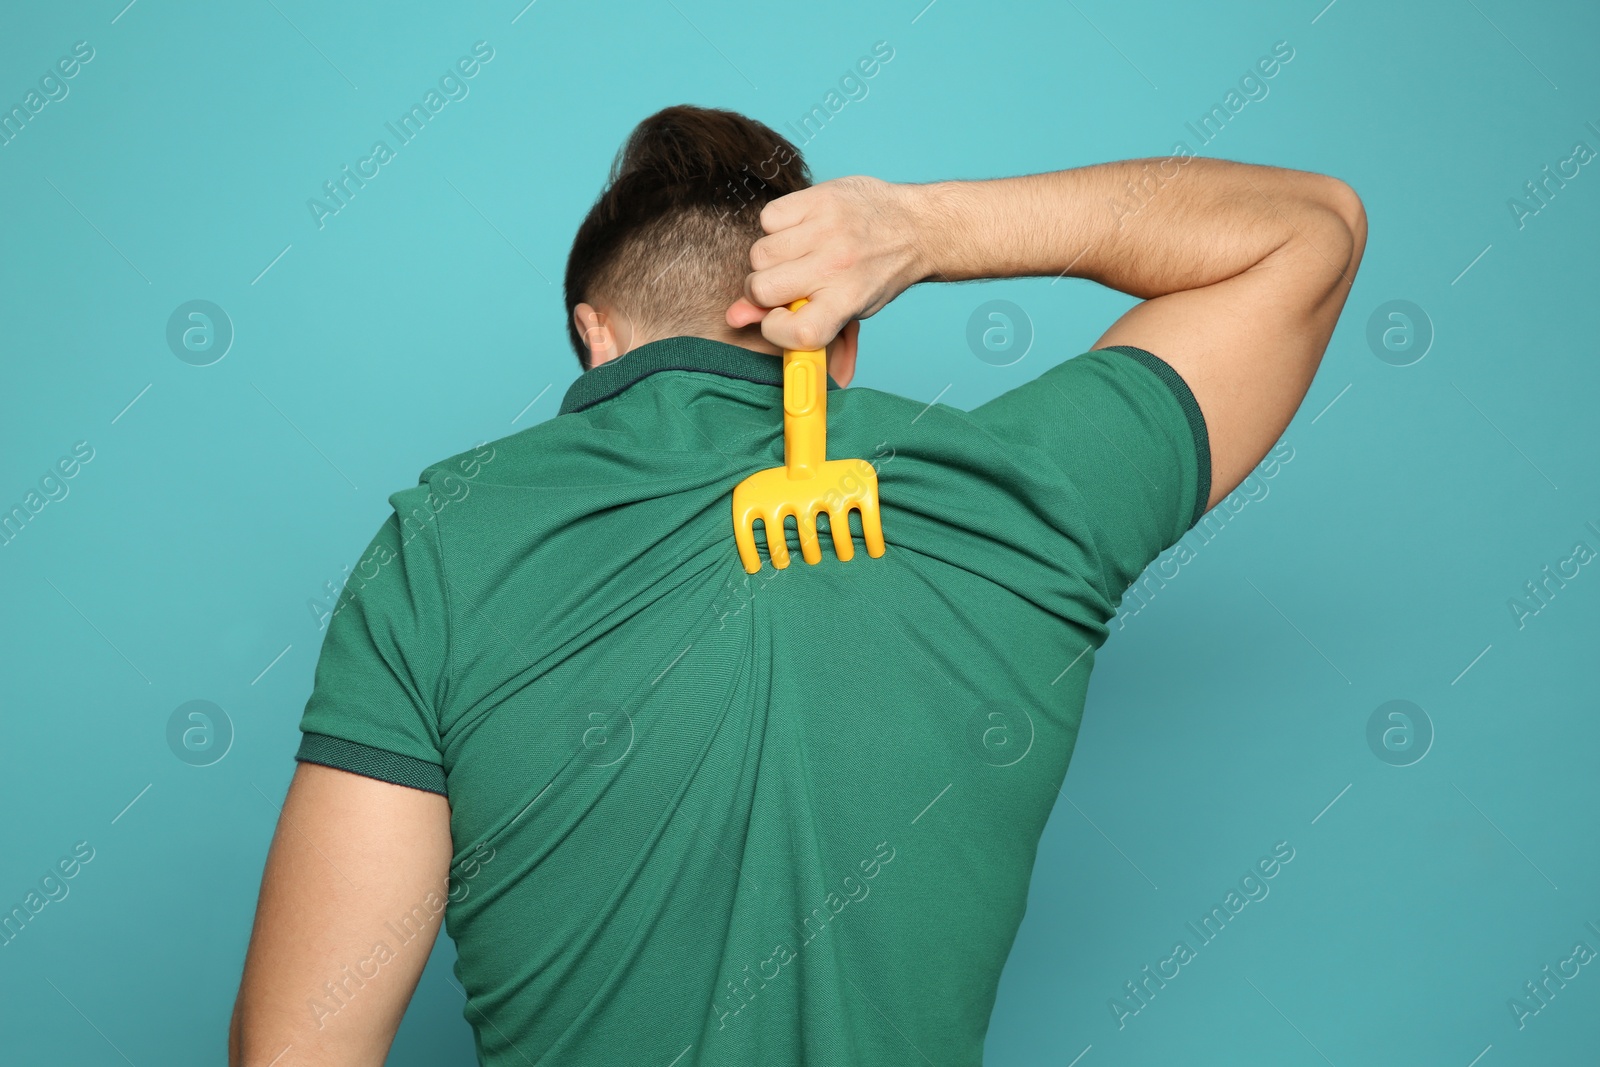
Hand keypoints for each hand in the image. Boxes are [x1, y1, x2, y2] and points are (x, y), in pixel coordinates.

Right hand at [726, 176, 932, 351]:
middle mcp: (836, 264)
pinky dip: (777, 225)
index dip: (776, 329)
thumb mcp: (846, 306)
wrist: (916, 226)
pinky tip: (800, 228)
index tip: (780, 319)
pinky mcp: (820, 197)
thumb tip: (737, 318)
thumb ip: (796, 318)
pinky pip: (768, 217)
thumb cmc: (876, 273)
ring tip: (797, 254)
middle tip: (787, 283)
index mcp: (847, 300)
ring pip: (760, 253)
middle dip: (765, 290)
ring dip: (770, 258)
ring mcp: (827, 228)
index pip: (797, 331)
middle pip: (762, 288)